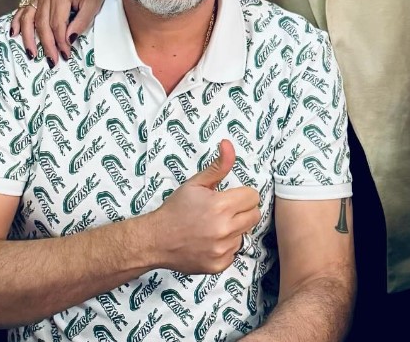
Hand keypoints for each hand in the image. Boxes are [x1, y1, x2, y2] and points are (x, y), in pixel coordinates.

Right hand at [10, 0, 112, 64]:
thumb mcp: (93, 6)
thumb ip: (81, 23)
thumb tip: (68, 41)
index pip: (57, 23)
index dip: (60, 41)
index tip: (66, 55)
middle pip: (42, 23)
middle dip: (47, 44)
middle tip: (52, 60)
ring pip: (29, 18)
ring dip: (28, 38)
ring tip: (32, 54)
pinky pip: (23, 10)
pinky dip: (17, 22)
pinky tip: (14, 34)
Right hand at [150, 139, 259, 273]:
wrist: (155, 240)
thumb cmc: (175, 209)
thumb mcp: (196, 184)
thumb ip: (218, 166)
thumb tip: (229, 144)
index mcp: (221, 206)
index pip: (253, 197)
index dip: (242, 195)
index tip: (230, 197)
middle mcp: (224, 229)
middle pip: (254, 216)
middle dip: (242, 210)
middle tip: (225, 211)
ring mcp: (221, 249)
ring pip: (244, 234)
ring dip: (234, 229)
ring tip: (214, 226)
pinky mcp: (218, 265)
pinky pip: (234, 252)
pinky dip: (226, 247)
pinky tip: (210, 241)